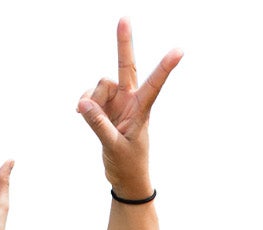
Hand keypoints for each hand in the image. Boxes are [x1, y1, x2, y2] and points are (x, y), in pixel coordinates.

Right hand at [76, 18, 181, 198]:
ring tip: (94, 118)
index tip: (179, 51)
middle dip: (124, 43)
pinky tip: (83, 114)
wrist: (125, 178)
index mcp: (142, 110)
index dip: (165, 67)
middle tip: (124, 18)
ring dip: (92, 99)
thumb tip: (83, 104)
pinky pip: (88, 97)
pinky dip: (84, 105)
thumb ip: (98, 125)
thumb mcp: (114, 147)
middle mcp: (130, 100)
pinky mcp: (103, 108)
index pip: (155, 85)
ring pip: (99, 85)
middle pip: (127, 66)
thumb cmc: (128, 165)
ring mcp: (116, 102)